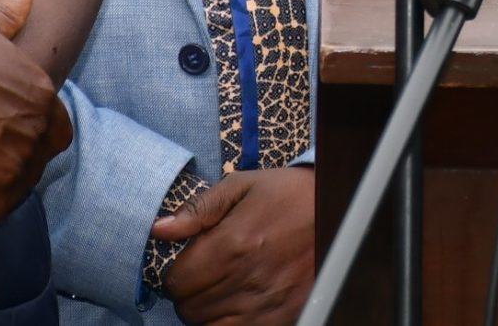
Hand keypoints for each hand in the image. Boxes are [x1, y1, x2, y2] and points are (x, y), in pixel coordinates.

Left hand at [156, 166, 315, 325]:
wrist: (338, 208)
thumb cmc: (287, 194)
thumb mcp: (242, 186)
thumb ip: (199, 208)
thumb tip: (159, 229)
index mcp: (232, 243)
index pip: (176, 282)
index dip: (176, 274)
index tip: (190, 263)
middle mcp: (247, 277)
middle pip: (189, 309)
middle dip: (190, 293)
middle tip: (206, 275)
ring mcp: (266, 302)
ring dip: (207, 312)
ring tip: (223, 289)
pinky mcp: (283, 316)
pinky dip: (228, 324)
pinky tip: (237, 304)